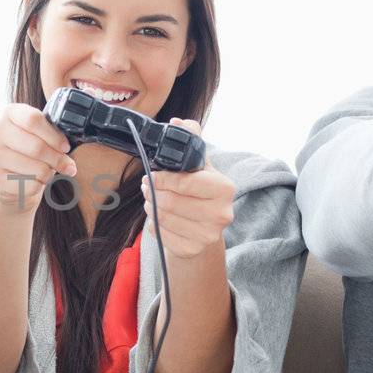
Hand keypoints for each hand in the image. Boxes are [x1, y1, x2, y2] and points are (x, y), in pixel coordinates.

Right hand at [0, 104, 76, 212]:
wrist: (8, 173)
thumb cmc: (28, 150)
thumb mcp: (40, 135)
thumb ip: (53, 138)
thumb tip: (68, 160)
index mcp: (10, 113)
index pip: (33, 120)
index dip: (54, 136)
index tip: (65, 147)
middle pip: (36, 146)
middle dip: (56, 158)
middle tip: (66, 164)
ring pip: (35, 168)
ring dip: (48, 173)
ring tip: (48, 171)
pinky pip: (28, 184)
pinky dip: (37, 185)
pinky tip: (34, 180)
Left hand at [141, 120, 234, 259]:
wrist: (206, 226)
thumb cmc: (199, 190)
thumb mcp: (199, 164)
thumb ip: (191, 140)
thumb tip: (178, 123)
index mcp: (225, 188)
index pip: (185, 183)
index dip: (162, 179)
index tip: (152, 175)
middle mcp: (222, 214)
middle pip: (170, 202)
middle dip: (152, 193)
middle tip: (147, 187)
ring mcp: (209, 235)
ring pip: (162, 218)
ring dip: (151, 207)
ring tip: (152, 200)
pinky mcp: (193, 250)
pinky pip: (160, 234)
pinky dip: (154, 225)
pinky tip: (160, 218)